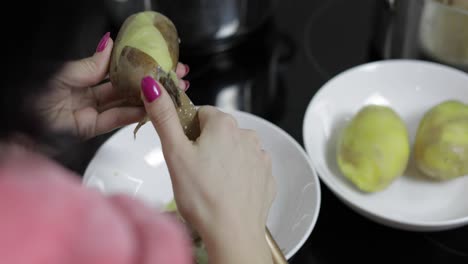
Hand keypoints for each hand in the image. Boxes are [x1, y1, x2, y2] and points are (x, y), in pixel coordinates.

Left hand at [37, 32, 189, 139]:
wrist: (20, 125)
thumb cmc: (33, 95)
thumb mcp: (63, 73)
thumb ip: (91, 64)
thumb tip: (110, 44)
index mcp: (80, 77)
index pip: (115, 69)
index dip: (135, 65)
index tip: (154, 59)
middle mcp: (88, 94)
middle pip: (125, 87)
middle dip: (149, 82)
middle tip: (171, 76)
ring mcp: (92, 112)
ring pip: (125, 104)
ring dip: (148, 99)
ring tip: (169, 92)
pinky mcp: (91, 129)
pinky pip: (116, 120)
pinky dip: (134, 114)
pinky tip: (151, 108)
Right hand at [139, 76, 275, 263]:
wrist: (232, 233)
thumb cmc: (203, 197)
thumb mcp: (175, 153)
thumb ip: (164, 117)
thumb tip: (153, 87)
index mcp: (224, 124)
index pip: (200, 113)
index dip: (187, 131)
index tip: (183, 150)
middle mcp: (247, 135)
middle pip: (218, 131)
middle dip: (204, 145)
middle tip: (193, 171)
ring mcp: (260, 156)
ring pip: (233, 149)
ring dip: (222, 159)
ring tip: (210, 183)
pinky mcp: (266, 176)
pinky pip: (247, 167)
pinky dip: (237, 175)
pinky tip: (226, 190)